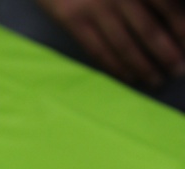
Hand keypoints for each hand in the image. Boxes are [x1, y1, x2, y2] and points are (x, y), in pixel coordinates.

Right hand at [36, 0, 184, 85]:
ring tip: (156, 81)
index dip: (180, 27)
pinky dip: (115, 67)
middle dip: (166, 53)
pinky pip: (98, 50)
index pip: (166, 5)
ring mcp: (95, 9)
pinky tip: (129, 77)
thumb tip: (172, 8)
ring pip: (124, 45)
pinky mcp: (74, 21)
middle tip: (178, 71)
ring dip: (143, 66)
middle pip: (148, 29)